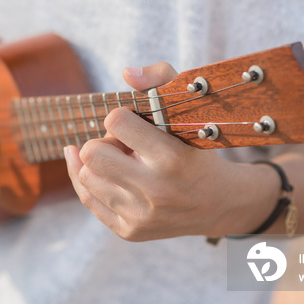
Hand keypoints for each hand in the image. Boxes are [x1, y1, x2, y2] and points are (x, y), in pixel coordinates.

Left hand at [64, 63, 278, 240]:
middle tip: (121, 144)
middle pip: (92, 153)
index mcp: (171, 158)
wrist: (220, 204)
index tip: (130, 122)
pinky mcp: (129, 231)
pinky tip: (84, 165)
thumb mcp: (190, 112)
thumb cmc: (199, 151)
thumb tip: (126, 72)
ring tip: (120, 160)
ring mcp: (140, 215)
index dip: (118, 116)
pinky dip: (83, 179)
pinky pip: (87, 200)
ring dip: (96, 162)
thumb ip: (161, 80)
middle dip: (102, 142)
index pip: (115, 122)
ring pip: (86, 176)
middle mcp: (154, 190)